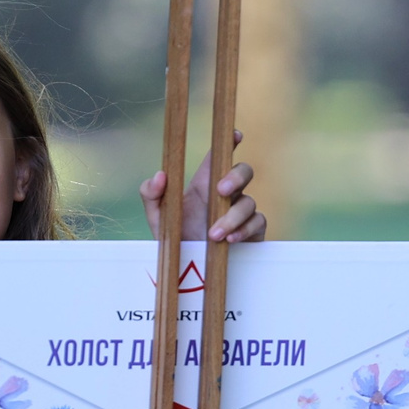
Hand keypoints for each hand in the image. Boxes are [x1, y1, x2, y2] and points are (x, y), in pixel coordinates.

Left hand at [140, 132, 266, 242]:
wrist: (187, 274)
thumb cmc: (173, 240)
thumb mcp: (156, 218)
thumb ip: (150, 195)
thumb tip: (160, 175)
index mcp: (203, 185)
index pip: (219, 157)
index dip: (229, 141)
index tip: (235, 134)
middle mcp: (225, 195)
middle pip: (243, 171)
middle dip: (235, 177)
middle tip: (220, 190)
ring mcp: (241, 212)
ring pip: (249, 201)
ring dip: (232, 216)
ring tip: (213, 235)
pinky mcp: (252, 232)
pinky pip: (257, 222)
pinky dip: (244, 229)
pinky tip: (230, 240)